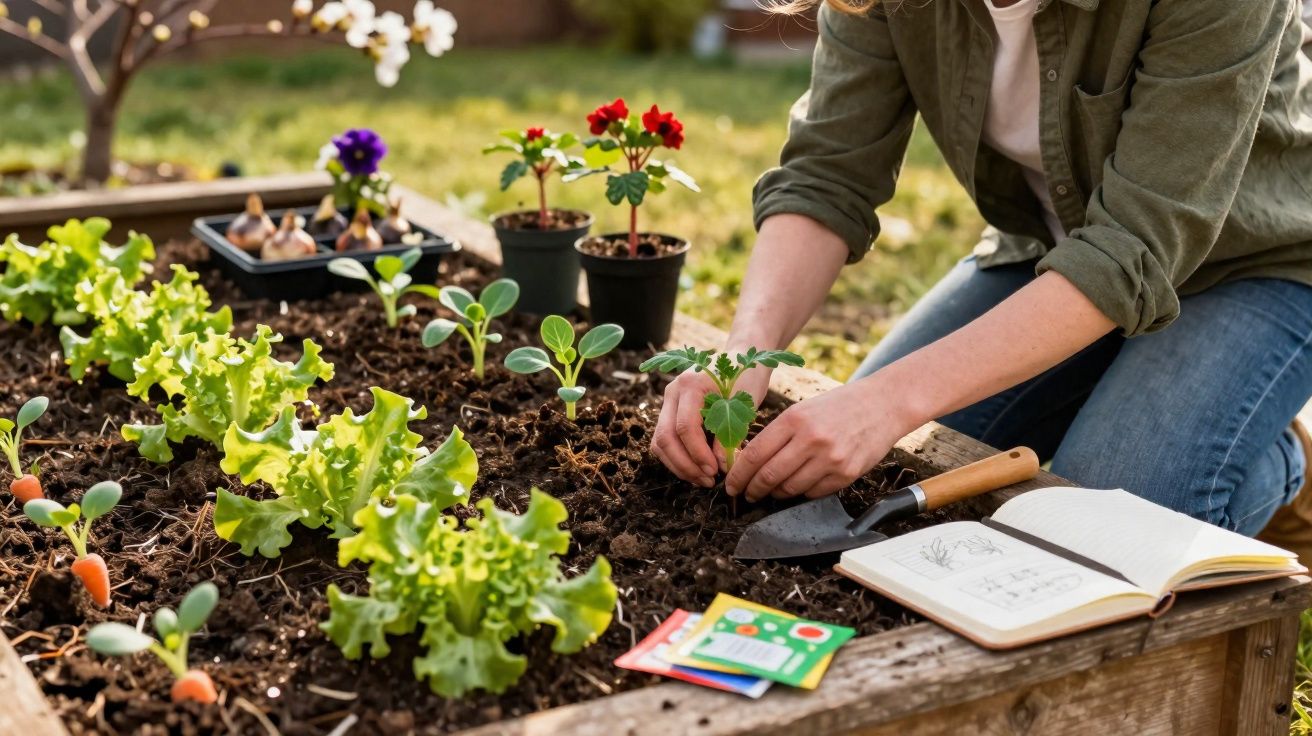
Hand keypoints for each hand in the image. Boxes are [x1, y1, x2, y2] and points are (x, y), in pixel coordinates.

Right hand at [651, 364, 771, 487]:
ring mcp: (668, 402)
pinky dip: (677, 459)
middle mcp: (673, 392)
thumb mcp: (743, 405)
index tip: (715, 471)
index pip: (685, 427)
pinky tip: (696, 469)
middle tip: (708, 480)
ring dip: (679, 465)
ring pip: (660, 442)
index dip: (698, 454)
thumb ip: (730, 435)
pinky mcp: (670, 413)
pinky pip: (664, 441)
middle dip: (685, 464)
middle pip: (665, 437)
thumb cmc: (745, 378)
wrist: (740, 359)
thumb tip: (721, 467)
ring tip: (702, 480)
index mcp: (691, 384)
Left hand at [724, 376, 920, 501]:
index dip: (739, 474)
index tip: (731, 485)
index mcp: (794, 419)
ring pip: (790, 489)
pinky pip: (814, 493)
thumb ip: (778, 434)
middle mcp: (811, 439)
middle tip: (747, 494)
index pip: (755, 454)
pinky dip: (802, 493)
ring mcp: (830, 458)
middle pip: (769, 476)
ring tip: (772, 490)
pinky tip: (799, 485)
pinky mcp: (846, 474)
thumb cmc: (837, 406)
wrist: (882, 404)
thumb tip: (749, 463)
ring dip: (776, 494)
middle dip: (752, 489)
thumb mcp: (802, 410)